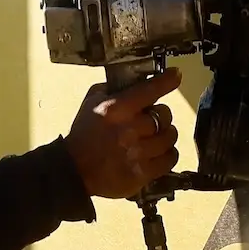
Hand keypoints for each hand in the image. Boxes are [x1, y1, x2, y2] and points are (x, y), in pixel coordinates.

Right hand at [66, 68, 181, 199]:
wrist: (73, 170)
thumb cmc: (83, 136)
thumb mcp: (90, 104)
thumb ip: (111, 90)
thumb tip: (133, 80)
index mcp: (116, 110)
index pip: (151, 89)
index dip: (167, 80)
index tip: (175, 76)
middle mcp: (129, 130)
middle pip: (164, 115)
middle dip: (161, 115)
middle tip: (154, 119)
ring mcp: (137, 153)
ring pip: (170, 137)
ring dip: (165, 135)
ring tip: (156, 137)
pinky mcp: (142, 173)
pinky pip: (169, 159)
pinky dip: (167, 154)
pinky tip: (158, 152)